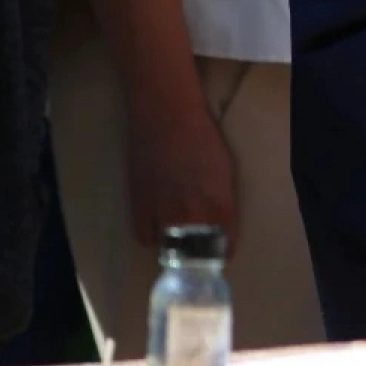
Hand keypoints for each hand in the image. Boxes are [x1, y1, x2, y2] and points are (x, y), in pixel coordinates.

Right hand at [126, 103, 237, 253]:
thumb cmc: (202, 134)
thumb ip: (223, 198)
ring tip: (177, 238)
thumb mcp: (225, 168)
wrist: (167, 113)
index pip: (225, 243)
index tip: (222, 252)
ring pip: (169, 247)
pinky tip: (156, 229)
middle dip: (199, 252)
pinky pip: (144, 237)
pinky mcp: (139, 205)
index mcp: (219, 203)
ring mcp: (163, 211)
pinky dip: (151, 236)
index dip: (224, 250)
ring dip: (174, 245)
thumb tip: (219, 217)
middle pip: (196, 252)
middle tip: (198, 245)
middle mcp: (192, 213)